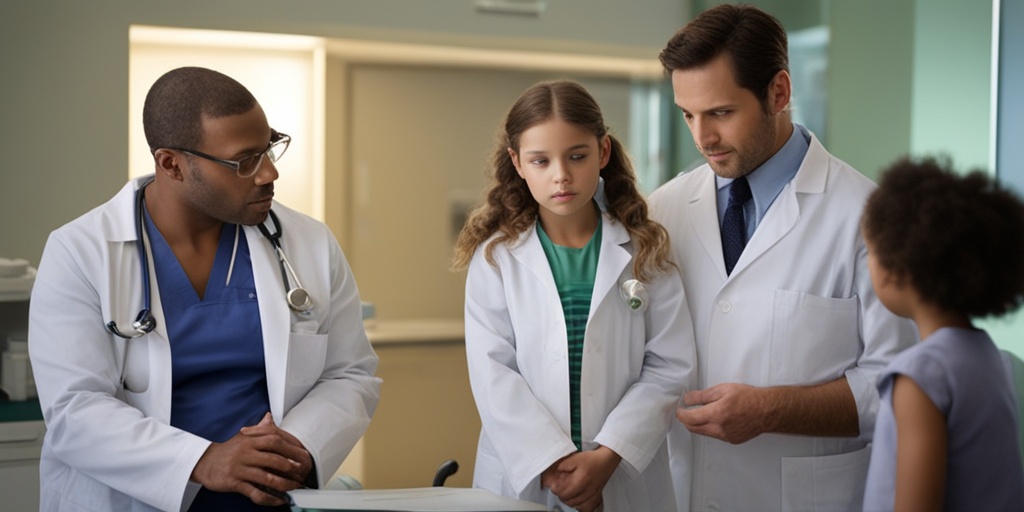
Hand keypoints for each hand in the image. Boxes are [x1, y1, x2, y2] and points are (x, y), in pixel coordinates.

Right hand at [191, 413, 312, 505]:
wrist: (203, 462)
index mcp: (251, 440)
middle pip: (274, 458)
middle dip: (292, 467)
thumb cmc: (227, 451)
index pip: (276, 440)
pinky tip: (278, 500)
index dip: (292, 447)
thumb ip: (259, 429)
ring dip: (284, 484)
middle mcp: (246, 452)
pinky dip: (269, 498)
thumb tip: (269, 417)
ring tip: (294, 487)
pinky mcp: (234, 482)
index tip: (303, 455)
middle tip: (303, 472)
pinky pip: (255, 492)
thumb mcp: (243, 437)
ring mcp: (240, 468)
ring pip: (267, 477)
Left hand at [543, 447, 620, 511]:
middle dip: (561, 494)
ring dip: (568, 500)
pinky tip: (577, 499)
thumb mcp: (574, 458)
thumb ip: (563, 466)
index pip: (562, 493)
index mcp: (580, 481)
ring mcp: (592, 495)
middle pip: (568, 500)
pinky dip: (580, 505)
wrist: (606, 460)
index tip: (554, 484)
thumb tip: (554, 474)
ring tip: (567, 491)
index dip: (555, 489)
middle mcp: (587, 491)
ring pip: (575, 505)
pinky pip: (586, 508)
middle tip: (559, 486)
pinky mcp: (596, 496)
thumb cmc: (592, 459)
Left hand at [676, 383, 769, 443]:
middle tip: (686, 412)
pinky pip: (715, 435)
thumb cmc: (749, 398)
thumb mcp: (723, 390)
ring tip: (701, 413)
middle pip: (694, 428)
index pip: (690, 418)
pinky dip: (710, 428)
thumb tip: (688, 399)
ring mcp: (726, 436)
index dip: (681, 414)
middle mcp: (720, 428)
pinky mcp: (732, 440)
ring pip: (704, 433)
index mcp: (717, 414)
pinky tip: (716, 419)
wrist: (767, 411)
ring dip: (698, 425)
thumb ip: (703, 396)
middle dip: (687, 421)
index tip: (679, 410)